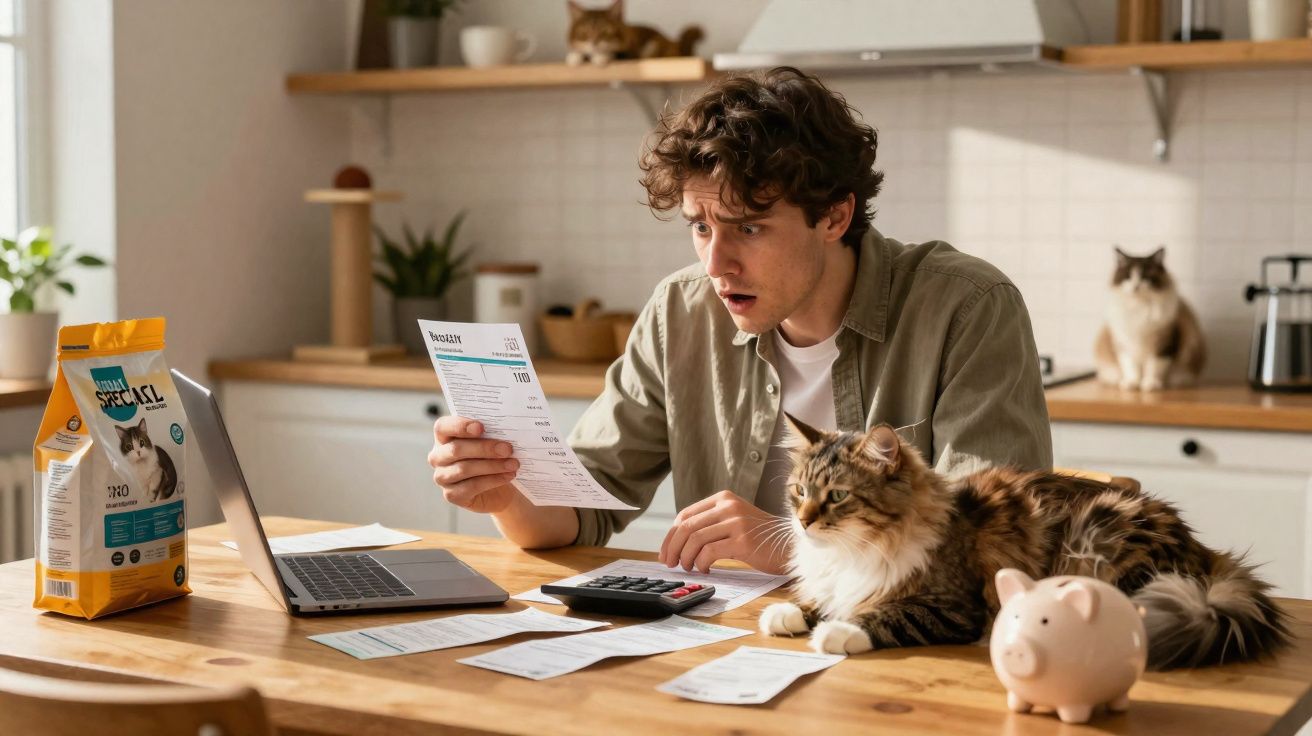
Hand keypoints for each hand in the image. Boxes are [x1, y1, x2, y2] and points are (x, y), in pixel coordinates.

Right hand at [428, 415, 519, 513]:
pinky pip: (471, 486)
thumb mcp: (492, 441)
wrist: (500, 488)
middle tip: (508, 449)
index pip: (443, 427)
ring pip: (464, 468)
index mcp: (444, 436)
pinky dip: (493, 480)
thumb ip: (491, 432)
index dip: (460, 426)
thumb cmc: (494, 457)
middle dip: (484, 448)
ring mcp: (442, 477)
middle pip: (456, 449)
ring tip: (514, 464)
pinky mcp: (451, 495)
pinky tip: (508, 476)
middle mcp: (438, 456)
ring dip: (492, 465)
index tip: (481, 427)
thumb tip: (506, 428)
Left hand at [658, 490, 792, 574]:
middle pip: (687, 527)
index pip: (685, 515)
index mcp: (724, 498)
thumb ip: (711, 524)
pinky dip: (701, 564)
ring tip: (690, 567)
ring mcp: (737, 522)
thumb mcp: (734, 522)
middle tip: (670, 563)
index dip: (670, 536)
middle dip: (673, 548)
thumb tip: (677, 542)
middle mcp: (729, 506)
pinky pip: (709, 553)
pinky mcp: (743, 541)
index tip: (665, 552)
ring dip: (686, 558)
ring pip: (695, 540)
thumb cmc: (760, 538)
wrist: (791, 546)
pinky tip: (706, 570)